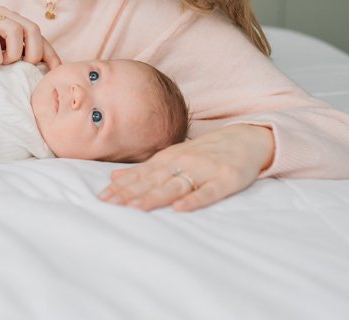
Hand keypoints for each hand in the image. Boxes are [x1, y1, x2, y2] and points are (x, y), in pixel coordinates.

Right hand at [0, 6, 61, 68]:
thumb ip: (11, 50)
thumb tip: (36, 71)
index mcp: (11, 18)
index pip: (38, 34)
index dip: (50, 52)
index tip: (56, 71)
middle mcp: (2, 14)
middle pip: (33, 29)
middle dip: (34, 52)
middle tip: (24, 67)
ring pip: (15, 31)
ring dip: (14, 53)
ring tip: (3, 63)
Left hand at [98, 124, 274, 211]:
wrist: (246, 139)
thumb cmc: (205, 152)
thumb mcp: (173, 156)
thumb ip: (145, 169)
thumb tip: (113, 178)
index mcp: (168, 159)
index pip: (140, 175)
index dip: (121, 187)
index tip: (102, 198)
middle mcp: (182, 163)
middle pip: (153, 181)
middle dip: (130, 193)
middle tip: (110, 204)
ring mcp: (204, 171)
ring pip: (175, 186)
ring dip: (155, 197)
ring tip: (136, 208)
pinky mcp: (225, 180)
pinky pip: (208, 192)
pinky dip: (194, 201)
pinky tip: (180, 209)